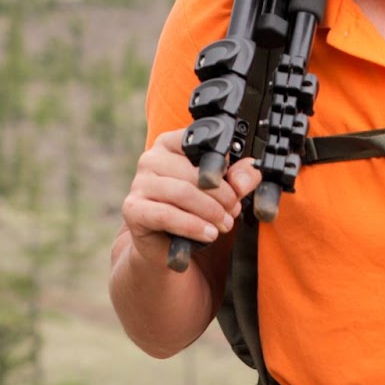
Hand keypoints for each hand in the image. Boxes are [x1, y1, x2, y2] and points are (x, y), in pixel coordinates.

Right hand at [120, 128, 261, 268]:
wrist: (164, 243)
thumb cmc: (191, 209)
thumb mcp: (220, 192)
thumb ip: (237, 178)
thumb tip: (250, 172)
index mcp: (170, 144)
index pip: (197, 142)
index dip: (220, 163)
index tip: (235, 182)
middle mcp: (150, 159)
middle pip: (193, 172)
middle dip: (221, 195)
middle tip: (234, 211)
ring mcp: (139, 183)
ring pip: (182, 193)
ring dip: (210, 211)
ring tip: (225, 224)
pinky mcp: (133, 209)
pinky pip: (167, 215)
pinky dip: (192, 226)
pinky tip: (209, 234)